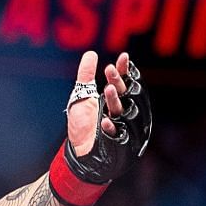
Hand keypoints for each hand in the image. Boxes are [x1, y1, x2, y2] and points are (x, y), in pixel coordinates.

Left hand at [62, 51, 151, 181]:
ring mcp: (120, 127)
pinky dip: (111, 127)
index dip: (124, 71)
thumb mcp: (81, 97)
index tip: (122, 58)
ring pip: (123, 111)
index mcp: (115, 100)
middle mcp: (121, 112)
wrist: (79, 151)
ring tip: (107, 88)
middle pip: (126, 94)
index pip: (124, 82)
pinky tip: (104, 120)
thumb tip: (91, 54)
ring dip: (115, 100)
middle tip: (109, 70)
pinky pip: (117, 134)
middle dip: (118, 82)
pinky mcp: (117, 143)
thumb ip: (86, 76)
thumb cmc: (82, 124)